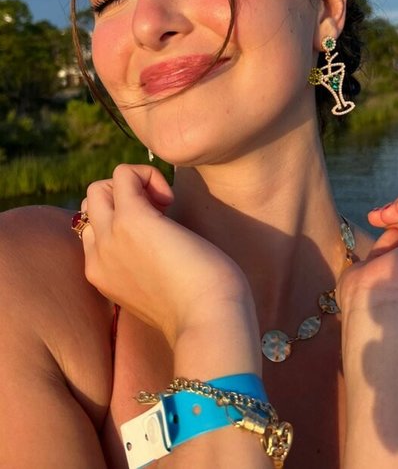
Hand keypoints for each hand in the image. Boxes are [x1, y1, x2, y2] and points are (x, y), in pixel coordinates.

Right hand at [81, 164, 252, 343]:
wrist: (207, 322)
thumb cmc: (199, 306)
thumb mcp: (159, 287)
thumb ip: (145, 264)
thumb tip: (159, 233)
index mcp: (101, 275)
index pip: (93, 230)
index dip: (122, 219)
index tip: (157, 234)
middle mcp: (98, 256)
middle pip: (92, 205)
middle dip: (124, 198)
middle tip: (162, 214)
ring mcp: (110, 236)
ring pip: (99, 187)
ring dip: (133, 185)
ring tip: (164, 205)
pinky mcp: (131, 218)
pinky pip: (124, 173)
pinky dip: (148, 174)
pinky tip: (171, 199)